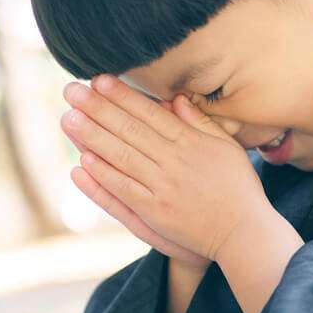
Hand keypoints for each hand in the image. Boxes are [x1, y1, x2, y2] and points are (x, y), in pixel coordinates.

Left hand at [60, 75, 268, 266]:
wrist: (244, 232)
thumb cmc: (238, 188)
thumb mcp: (227, 148)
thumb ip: (201, 122)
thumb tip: (176, 99)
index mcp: (192, 143)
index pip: (150, 113)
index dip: (122, 96)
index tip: (99, 80)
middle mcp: (175, 162)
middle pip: (130, 130)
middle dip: (98, 108)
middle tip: (71, 91)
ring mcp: (163, 188)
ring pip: (122, 156)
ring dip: (92, 137)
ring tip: (68, 118)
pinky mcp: (156, 213)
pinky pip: (124, 190)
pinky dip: (103, 175)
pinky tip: (82, 160)